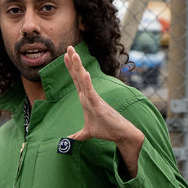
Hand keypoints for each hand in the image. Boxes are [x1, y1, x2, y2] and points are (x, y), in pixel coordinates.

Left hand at [64, 45, 143, 176]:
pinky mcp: (99, 106)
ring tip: (74, 54)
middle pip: (79, 76)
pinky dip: (87, 83)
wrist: (121, 134)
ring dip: (78, 67)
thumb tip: (69, 140)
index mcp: (86, 99)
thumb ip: (78, 135)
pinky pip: (91, 93)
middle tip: (69, 46)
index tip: (66, 56)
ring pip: (84, 81)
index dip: (71, 68)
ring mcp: (94, 99)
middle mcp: (90, 96)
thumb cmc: (107, 130)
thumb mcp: (88, 133)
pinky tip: (85, 73)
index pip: (77, 81)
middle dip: (73, 62)